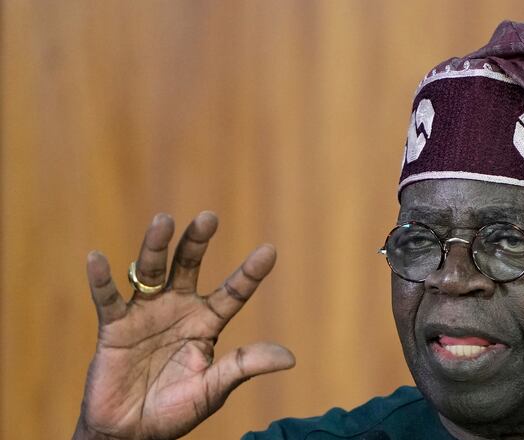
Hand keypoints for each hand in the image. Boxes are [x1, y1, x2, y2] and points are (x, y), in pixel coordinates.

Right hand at [74, 212, 294, 439]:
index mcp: (207, 324)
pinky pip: (106, 299)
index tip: (269, 251)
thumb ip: (243, 367)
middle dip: (197, 242)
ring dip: (155, 247)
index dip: (249, 274)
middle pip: (189, 267)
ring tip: (163, 221)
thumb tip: (289, 357)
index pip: (232, 293)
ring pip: (150, 272)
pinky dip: (101, 280)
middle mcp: (178, 310)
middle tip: (208, 217)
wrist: (131, 434)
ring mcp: (145, 315)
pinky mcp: (114, 328)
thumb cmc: (176, 411)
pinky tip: (97, 258)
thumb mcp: (214, 389)